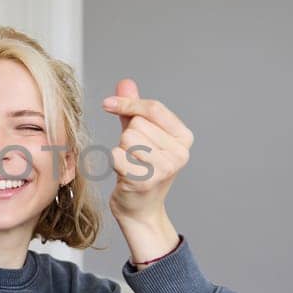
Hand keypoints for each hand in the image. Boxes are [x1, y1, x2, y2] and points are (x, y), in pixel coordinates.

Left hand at [102, 78, 195, 262]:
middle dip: (127, 137)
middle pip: (137, 124)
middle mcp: (180, 153)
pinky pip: (117, 155)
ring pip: (127, 138)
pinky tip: (124, 175)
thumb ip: (134, 109)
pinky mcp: (146, 181)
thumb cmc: (140, 169)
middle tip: (134, 157)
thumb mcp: (139, 135)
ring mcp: (165, 168)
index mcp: (184, 138)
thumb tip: (126, 82)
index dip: (128, 102)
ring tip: (131, 165)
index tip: (108, 104)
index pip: (153, 108)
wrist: (139, 209)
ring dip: (121, 150)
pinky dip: (114, 163)